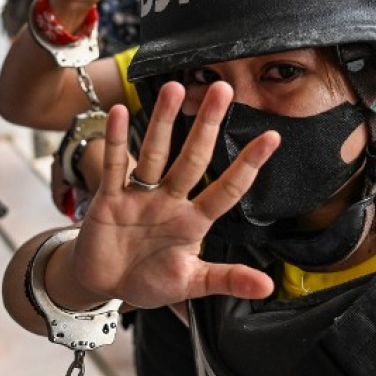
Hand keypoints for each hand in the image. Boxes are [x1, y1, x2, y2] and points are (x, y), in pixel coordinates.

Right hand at [62, 81, 279, 309]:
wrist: (103, 284)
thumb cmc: (149, 281)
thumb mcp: (190, 285)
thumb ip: (226, 280)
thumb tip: (267, 288)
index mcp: (193, 222)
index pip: (226, 190)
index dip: (248, 166)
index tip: (272, 139)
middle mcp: (170, 201)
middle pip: (192, 158)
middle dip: (206, 125)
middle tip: (222, 89)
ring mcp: (140, 196)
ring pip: (155, 153)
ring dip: (163, 121)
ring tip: (174, 87)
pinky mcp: (109, 199)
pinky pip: (114, 166)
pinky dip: (116, 141)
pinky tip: (119, 113)